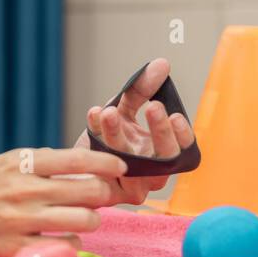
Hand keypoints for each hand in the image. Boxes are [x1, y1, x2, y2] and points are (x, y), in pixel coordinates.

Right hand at [0, 145, 127, 256]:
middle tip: (103, 198)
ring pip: (84, 220)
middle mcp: (23, 189)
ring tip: (82, 220)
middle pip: (89, 190)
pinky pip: (63, 246)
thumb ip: (32, 166)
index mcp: (19, 162)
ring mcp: (20, 220)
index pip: (77, 158)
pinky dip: (70, 243)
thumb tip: (74, 169)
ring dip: (90, 220)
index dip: (107, 162)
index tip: (120, 166)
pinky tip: (62, 239)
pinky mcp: (14, 248)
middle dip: (104, 194)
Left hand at [75, 57, 195, 205]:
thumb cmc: (105, 138)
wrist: (74, 163)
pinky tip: (94, 116)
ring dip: (120, 136)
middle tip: (153, 107)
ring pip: (132, 164)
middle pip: (166, 159)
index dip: (183, 135)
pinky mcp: (108, 192)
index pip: (184, 149)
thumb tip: (162, 64)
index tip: (176, 114)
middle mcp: (152, 173)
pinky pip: (105, 167)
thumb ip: (143, 89)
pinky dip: (98, 139)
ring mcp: (132, 186)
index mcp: (162, 155)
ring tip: (110, 112)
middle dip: (160, 132)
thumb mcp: (125, 108)